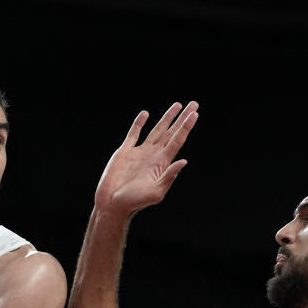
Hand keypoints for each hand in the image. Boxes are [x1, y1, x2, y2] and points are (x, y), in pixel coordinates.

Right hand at [95, 101, 198, 217]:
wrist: (112, 204)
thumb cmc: (134, 202)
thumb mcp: (156, 193)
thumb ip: (169, 177)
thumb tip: (183, 161)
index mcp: (162, 163)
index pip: (177, 140)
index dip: (186, 127)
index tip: (195, 114)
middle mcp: (153, 155)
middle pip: (171, 132)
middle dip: (182, 118)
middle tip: (194, 104)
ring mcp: (139, 152)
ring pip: (156, 130)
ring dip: (167, 118)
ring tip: (177, 105)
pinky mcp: (125, 152)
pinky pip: (133, 134)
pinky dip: (139, 123)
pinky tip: (146, 114)